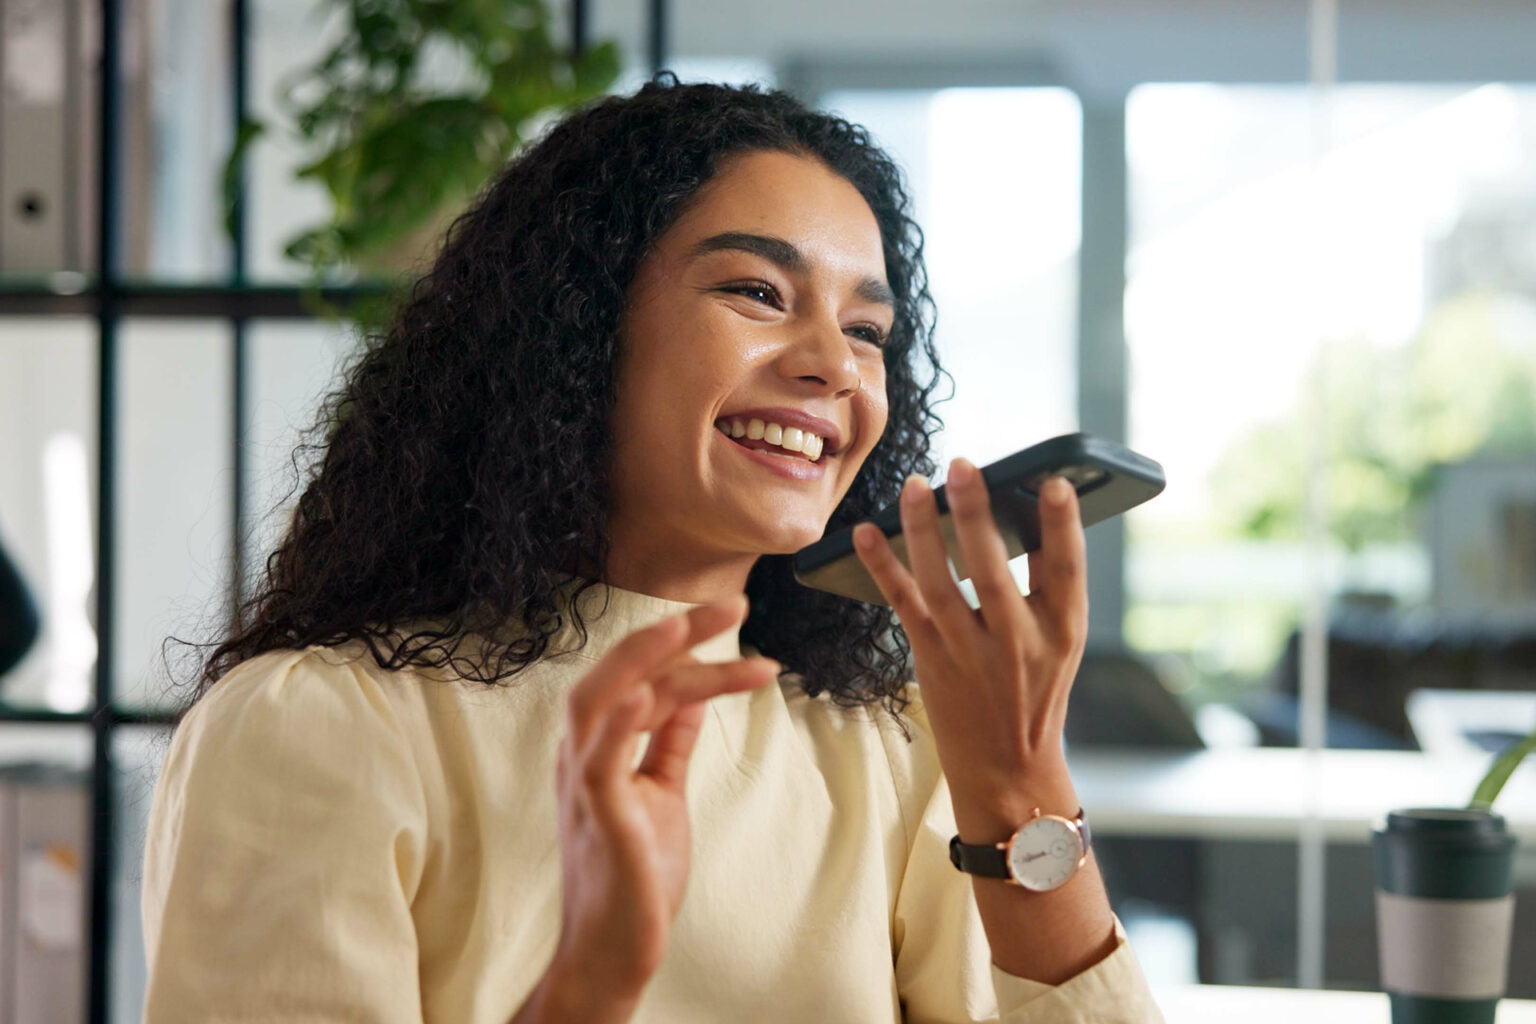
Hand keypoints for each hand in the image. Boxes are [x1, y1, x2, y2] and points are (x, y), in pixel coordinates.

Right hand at [549, 597, 779, 1006]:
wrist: (615, 952)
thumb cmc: (634, 874)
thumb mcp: (661, 791)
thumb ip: (668, 741)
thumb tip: (689, 694)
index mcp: (599, 746)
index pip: (646, 678)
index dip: (692, 648)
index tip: (740, 623)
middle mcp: (582, 755)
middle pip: (618, 672)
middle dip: (672, 633)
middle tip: (733, 603)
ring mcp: (585, 786)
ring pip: (596, 700)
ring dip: (639, 657)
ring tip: (683, 624)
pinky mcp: (599, 820)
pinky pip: (598, 761)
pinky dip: (618, 721)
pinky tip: (648, 691)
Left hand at [852, 461, 1087, 826]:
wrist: (1007, 767)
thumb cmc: (1035, 686)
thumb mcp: (1061, 638)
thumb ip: (1048, 581)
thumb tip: (1025, 504)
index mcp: (1064, 630)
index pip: (1066, 571)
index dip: (1061, 526)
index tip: (1053, 482)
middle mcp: (1017, 644)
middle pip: (992, 572)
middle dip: (976, 515)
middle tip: (962, 465)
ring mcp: (970, 655)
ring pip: (940, 584)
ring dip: (923, 531)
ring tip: (915, 485)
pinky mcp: (931, 661)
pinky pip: (902, 606)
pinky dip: (882, 566)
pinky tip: (864, 532)